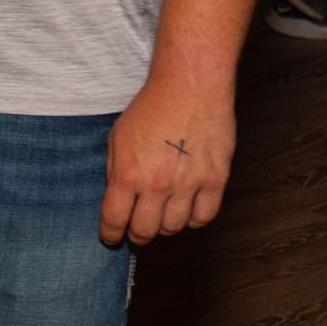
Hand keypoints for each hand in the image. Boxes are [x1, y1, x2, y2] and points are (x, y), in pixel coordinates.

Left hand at [100, 72, 234, 245]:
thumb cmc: (151, 109)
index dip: (110, 234)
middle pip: (145, 231)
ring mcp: (189, 184)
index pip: (115, 220)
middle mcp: (157, 184)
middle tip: (136, 232)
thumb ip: (114, 172)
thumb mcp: (117, 138)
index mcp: (128, 174)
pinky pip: (204, 217)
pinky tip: (186, 210)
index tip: (111, 238)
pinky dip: (193, 219)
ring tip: (161, 216)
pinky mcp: (215, 180)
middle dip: (136, 235)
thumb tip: (117, 200)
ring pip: (174, 227)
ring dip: (164, 226)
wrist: (189, 87)